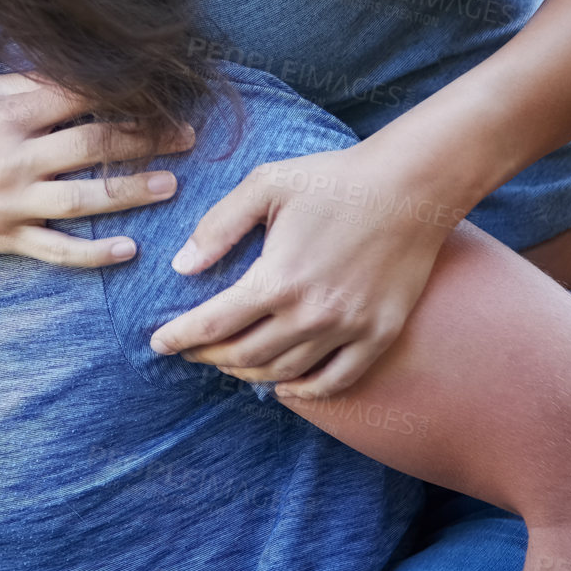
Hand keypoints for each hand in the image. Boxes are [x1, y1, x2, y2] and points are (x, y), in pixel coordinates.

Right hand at [0, 73, 195, 266]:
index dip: (122, 92)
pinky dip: (93, 253)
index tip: (160, 89)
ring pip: (83, 200)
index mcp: (6, 115)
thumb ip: (24, 84)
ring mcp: (10, 202)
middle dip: (145, 139)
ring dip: (131, 192)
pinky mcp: (5, 238)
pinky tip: (128, 251)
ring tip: (171, 185)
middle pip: (92, 146)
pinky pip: (56, 250)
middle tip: (187, 136)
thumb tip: (79, 73)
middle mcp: (12, 158)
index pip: (76, 97)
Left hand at [148, 143, 459, 397]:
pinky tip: (285, 386)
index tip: (157, 343)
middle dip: (207, 357)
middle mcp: (312, 313)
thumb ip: (218, 226)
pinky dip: (306, 391)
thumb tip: (182, 266)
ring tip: (227, 362)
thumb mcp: (265, 185)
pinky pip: (337, 381)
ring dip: (248, 373)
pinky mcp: (380, 334)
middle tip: (189, 350)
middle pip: (244, 355)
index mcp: (278, 278)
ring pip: (285, 372)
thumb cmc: (333, 179)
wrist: (412, 185)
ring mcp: (350, 329)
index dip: (179, 338)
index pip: (213, 324)